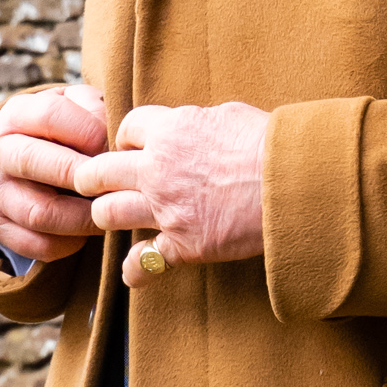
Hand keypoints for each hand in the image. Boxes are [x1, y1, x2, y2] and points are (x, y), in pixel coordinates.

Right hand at [0, 83, 106, 263]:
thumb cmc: (64, 133)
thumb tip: (116, 141)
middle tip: (115, 186)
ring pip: (39, 212)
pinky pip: (38, 245)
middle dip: (82, 177)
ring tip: (107, 211)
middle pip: (33, 161)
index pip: (50, 116)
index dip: (91, 134)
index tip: (117, 151)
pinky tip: (86, 232)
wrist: (24, 165)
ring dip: (83, 218)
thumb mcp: (76, 109)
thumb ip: (95, 112)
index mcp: (16, 114)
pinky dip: (70, 244)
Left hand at [72, 101, 269, 286]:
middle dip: (93, 177)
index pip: (127, 128)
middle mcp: (158, 169)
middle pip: (99, 171)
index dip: (128, 138)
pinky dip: (136, 269)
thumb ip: (200, 122)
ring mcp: (166, 210)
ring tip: (113, 218)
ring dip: (108, 216)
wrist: (293, 183)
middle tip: (95, 183)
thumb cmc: (272, 144)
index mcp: (170, 130)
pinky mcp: (184, 245)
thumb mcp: (230, 115)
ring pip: (107, 214)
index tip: (133, 147)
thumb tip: (194, 127)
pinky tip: (136, 271)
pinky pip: (143, 262)